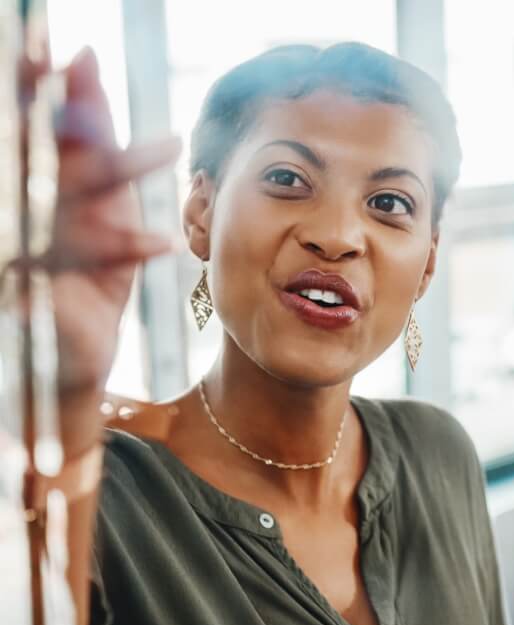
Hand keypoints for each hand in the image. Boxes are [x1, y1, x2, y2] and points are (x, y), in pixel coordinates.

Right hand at [46, 48, 179, 450]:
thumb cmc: (86, 278)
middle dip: (65, 105)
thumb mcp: (96, 207)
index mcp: (31, 186)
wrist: (64, 365)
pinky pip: (89, 263)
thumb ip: (92, 144)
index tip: (73, 51)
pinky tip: (162, 239)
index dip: (38, 85)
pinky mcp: (43, 291)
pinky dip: (126, 246)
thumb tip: (83, 60)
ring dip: (119, 165)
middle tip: (88, 61)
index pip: (29, 125)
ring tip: (173, 146)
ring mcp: (25, 248)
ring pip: (69, 194)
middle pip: (38, 146)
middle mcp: (21, 209)